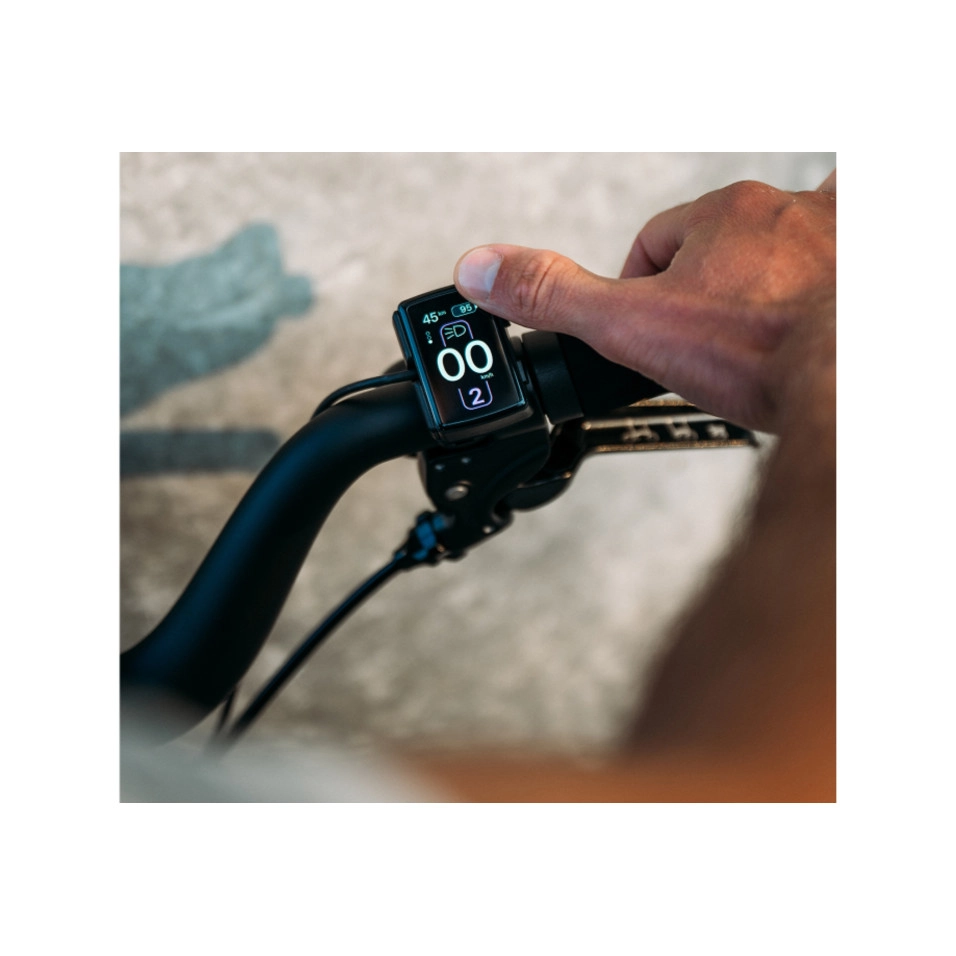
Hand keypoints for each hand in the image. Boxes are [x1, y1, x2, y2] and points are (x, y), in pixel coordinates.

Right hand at [454, 173, 835, 432]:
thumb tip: (482, 271)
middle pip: (720, 249)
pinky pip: (837, 262)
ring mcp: (835, 238)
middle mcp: (783, 214)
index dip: (642, 293)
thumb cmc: (764, 350)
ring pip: (779, 255)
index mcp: (720, 218)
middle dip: (702, 295)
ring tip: (758, 342)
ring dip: (762, 289)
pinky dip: (819, 287)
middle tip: (705, 348)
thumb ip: (556, 299)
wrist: (853, 377)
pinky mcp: (869, 270)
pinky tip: (811, 316)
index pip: (657, 245)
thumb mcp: (632, 329)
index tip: (649, 333)